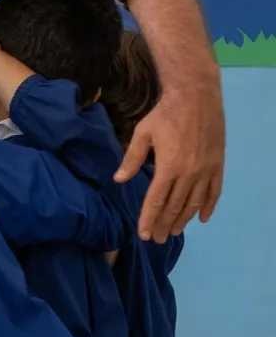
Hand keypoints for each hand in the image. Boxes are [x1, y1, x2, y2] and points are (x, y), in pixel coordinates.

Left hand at [116, 82, 224, 242]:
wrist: (196, 98)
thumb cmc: (164, 114)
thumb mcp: (142, 133)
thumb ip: (132, 159)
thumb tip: (118, 180)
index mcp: (168, 167)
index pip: (157, 200)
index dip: (149, 218)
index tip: (143, 234)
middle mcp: (189, 173)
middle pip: (175, 206)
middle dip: (164, 224)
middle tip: (156, 239)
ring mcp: (206, 170)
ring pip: (195, 203)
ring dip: (184, 220)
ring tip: (173, 232)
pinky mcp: (218, 165)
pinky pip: (215, 191)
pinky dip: (209, 207)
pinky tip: (202, 219)